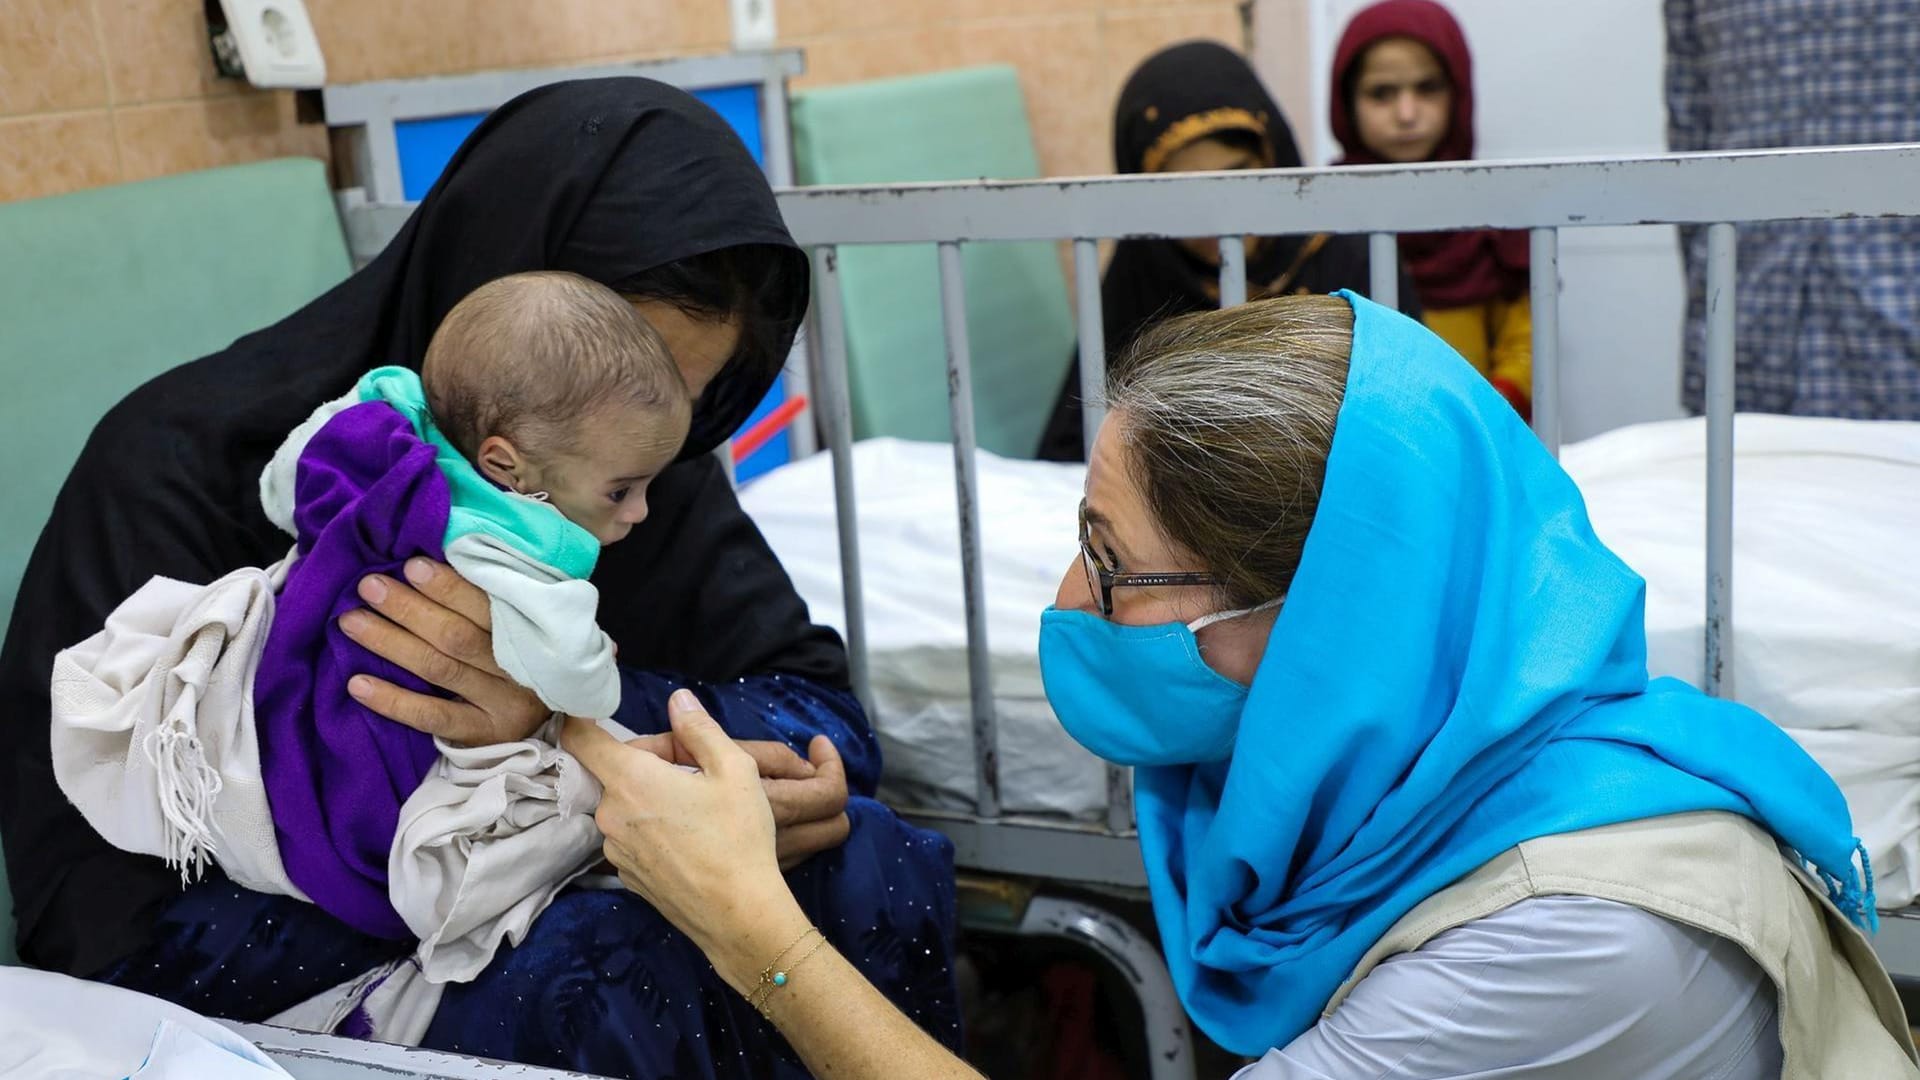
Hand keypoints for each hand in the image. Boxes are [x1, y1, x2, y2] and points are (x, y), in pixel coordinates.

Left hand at [339, 557, 548, 745]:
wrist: (546, 719)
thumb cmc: (521, 654)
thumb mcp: (521, 622)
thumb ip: (490, 598)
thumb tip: (429, 560)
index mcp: (531, 630)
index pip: (486, 606)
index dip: (448, 587)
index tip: (410, 566)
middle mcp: (520, 667)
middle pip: (457, 635)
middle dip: (409, 608)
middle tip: (369, 586)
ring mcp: (502, 704)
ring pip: (439, 668)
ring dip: (391, 643)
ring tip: (352, 622)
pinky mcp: (483, 734)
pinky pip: (432, 717)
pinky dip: (394, 700)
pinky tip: (358, 683)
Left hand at [562, 692, 809, 988]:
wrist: (739, 914)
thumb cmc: (738, 836)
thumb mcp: (734, 769)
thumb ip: (700, 729)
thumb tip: (678, 700)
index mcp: (630, 780)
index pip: (580, 738)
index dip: (580, 717)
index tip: (589, 708)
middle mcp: (610, 815)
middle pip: (616, 772)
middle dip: (649, 764)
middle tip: (695, 772)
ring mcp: (616, 851)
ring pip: (626, 806)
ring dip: (651, 799)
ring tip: (698, 812)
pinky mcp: (627, 878)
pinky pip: (633, 838)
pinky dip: (653, 830)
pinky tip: (691, 843)